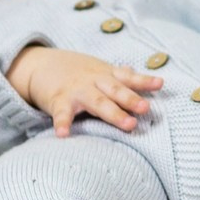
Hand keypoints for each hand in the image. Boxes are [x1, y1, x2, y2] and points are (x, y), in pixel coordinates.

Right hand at [8, 47, 162, 136]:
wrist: (39, 65)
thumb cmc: (76, 72)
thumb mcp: (98, 69)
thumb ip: (119, 75)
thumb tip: (138, 72)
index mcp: (105, 75)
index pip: (128, 77)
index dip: (144, 81)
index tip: (160, 84)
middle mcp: (94, 82)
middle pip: (116, 90)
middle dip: (132, 99)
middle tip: (146, 109)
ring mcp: (77, 91)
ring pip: (97, 102)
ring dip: (113, 113)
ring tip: (128, 125)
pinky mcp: (58, 101)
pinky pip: (62, 114)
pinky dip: (62, 124)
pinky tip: (64, 135)